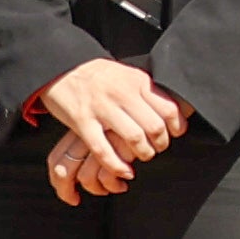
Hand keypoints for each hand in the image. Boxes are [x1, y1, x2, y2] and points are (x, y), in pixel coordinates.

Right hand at [32, 57, 183, 194]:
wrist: (62, 67)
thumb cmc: (99, 74)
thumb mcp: (127, 74)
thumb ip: (146, 90)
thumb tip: (170, 109)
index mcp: (137, 82)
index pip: (168, 108)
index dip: (176, 126)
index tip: (176, 134)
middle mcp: (122, 94)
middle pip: (154, 126)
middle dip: (161, 143)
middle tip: (159, 148)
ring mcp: (102, 108)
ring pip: (133, 138)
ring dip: (143, 153)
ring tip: (143, 156)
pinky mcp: (82, 121)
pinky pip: (103, 150)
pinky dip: (117, 165)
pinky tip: (124, 171)